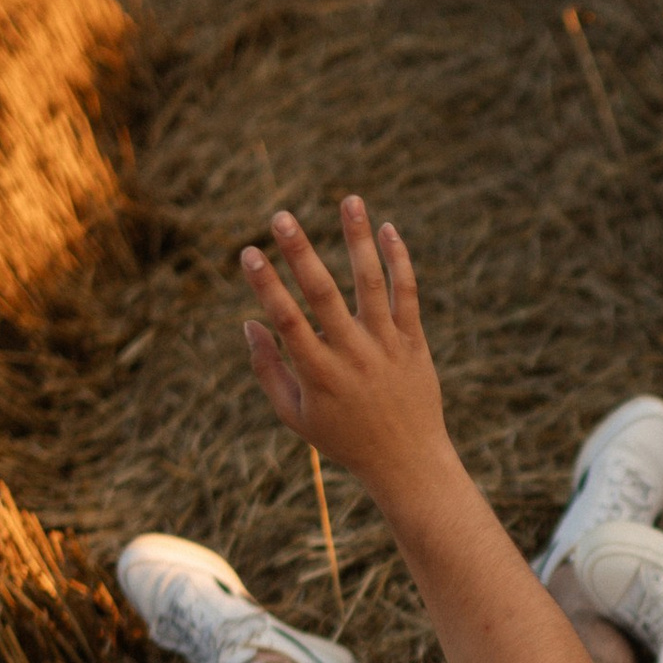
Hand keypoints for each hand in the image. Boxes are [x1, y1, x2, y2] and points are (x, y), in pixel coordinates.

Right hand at [240, 198, 452, 506]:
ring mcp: (386, 345)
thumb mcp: (296, 415)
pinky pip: (407, 294)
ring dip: (358, 239)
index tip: (249, 252)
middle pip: (323, 294)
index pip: (286, 319)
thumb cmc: (344, 439)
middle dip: (300, 252)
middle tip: (281, 217)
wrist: (407, 462)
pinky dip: (398, 260)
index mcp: (318, 373)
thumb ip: (269, 370)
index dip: (265, 284)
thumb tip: (250, 323)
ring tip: (350, 200)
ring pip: (371, 283)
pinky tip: (386, 229)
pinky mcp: (414, 342)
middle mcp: (352, 354)